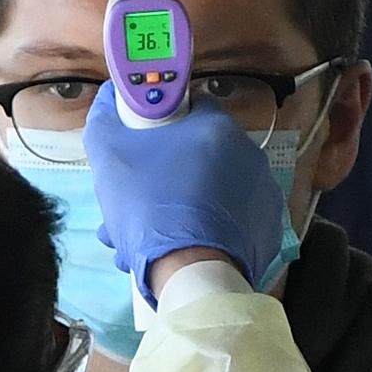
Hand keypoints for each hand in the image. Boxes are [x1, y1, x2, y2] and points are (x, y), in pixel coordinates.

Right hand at [84, 80, 283, 303]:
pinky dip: (207, 231)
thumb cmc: (149, 207)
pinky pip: (230, 221)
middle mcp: (249, 154)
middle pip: (198, 155)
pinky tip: (181, 249)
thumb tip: (109, 98)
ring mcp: (262, 193)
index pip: (188, 109)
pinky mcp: (266, 228)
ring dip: (181, 207)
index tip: (141, 148)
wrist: (188, 273)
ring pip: (211, 192)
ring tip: (150, 237)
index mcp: (216, 128)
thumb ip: (105, 119)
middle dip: (164, 176)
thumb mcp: (110, 157)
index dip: (160, 125)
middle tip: (137, 204)